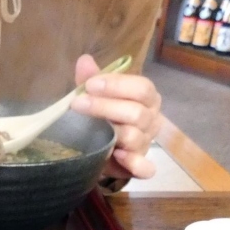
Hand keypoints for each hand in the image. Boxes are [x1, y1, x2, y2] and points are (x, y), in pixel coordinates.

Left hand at [70, 54, 162, 179]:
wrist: (102, 146)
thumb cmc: (104, 114)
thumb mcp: (96, 94)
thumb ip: (92, 78)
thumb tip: (84, 61)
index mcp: (147, 98)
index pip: (142, 88)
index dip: (117, 86)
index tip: (90, 85)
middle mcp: (151, 119)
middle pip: (137, 113)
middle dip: (105, 107)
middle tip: (78, 105)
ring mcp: (147, 143)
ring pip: (136, 138)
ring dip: (113, 134)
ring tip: (90, 132)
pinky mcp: (141, 166)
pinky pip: (146, 169)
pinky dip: (134, 164)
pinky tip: (118, 157)